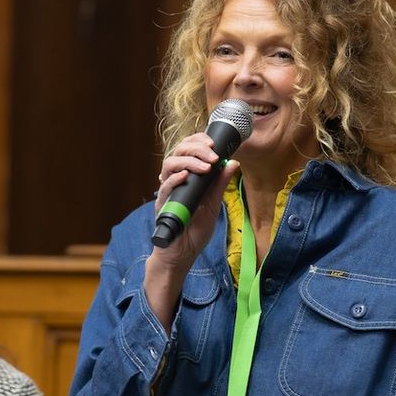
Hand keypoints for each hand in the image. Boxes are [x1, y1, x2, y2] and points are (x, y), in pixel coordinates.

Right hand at [146, 133, 239, 330]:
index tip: (214, 142)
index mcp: (188, 177)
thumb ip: (219, 184)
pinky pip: (165, 187)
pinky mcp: (162, 205)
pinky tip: (185, 175)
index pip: (189, 150)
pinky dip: (174, 179)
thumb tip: (232, 163)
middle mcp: (175, 180)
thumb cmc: (194, 230)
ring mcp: (167, 192)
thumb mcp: (213, 205)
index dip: (199, 141)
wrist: (183, 253)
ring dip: (188, 161)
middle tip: (212, 152)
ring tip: (204, 166)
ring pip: (169, 164)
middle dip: (196, 147)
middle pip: (179, 152)